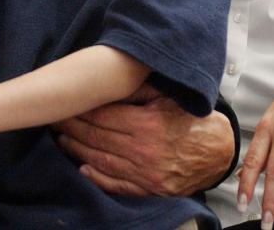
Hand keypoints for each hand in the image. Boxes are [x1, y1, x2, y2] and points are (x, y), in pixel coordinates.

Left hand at [56, 84, 233, 196]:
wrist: (218, 152)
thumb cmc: (192, 121)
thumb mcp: (168, 99)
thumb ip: (138, 92)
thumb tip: (110, 85)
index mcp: (147, 124)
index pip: (103, 116)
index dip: (82, 110)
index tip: (66, 103)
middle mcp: (142, 150)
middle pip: (97, 137)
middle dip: (73, 127)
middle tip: (55, 119)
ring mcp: (144, 173)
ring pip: (101, 160)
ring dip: (77, 149)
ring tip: (62, 139)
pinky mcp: (148, 189)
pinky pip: (116, 184)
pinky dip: (97, 177)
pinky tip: (83, 168)